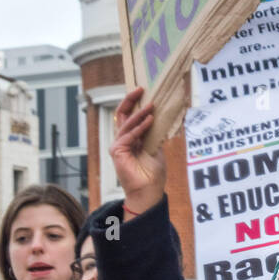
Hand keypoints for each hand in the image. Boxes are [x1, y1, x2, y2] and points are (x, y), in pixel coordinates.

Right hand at [110, 87, 166, 216]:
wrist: (149, 190)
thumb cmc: (153, 172)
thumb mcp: (156, 147)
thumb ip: (154, 134)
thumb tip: (160, 118)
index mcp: (130, 138)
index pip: (128, 116)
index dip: (133, 103)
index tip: (143, 91)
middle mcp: (122, 140)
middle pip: (122, 115)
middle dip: (130, 100)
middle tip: (140, 89)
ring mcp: (118, 145)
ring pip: (127, 124)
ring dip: (139, 114)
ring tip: (151, 105)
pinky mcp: (117, 152)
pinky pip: (129, 136)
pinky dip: (140, 127)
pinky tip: (150, 120)